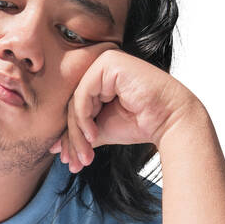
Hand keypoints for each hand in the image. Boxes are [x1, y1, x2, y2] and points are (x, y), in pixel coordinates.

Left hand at [50, 49, 199, 172]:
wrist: (170, 122)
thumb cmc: (141, 123)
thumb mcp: (103, 129)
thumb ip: (80, 133)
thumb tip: (53, 148)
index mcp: (99, 77)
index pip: (75, 106)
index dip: (70, 135)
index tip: (68, 161)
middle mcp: (100, 65)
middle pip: (73, 104)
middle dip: (72, 138)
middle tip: (73, 163)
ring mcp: (104, 60)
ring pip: (75, 101)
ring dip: (77, 133)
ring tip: (84, 156)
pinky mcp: (109, 62)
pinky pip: (84, 93)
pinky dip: (83, 117)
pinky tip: (92, 135)